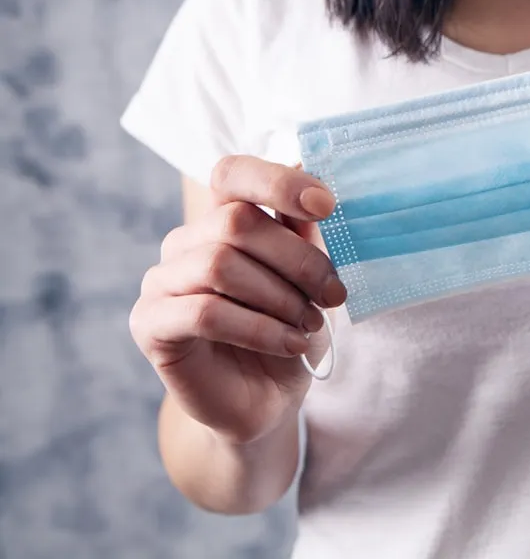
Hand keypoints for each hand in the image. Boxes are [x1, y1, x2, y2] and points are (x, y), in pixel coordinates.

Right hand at [129, 156, 346, 444]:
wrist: (266, 401)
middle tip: (332, 294)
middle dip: (298, 260)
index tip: (327, 206)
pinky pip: (205, 312)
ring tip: (308, 324)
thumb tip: (321, 185)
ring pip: (219, 264)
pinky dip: (259, 328)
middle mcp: (184, 243)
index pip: (233, 174)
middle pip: (236, 223)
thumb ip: (305, 233)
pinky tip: (289, 344)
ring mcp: (161, 282)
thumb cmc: (287, 331)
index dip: (279, 182)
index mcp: (222, 219)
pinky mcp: (150, 325)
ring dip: (279, 297)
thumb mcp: (307, 279)